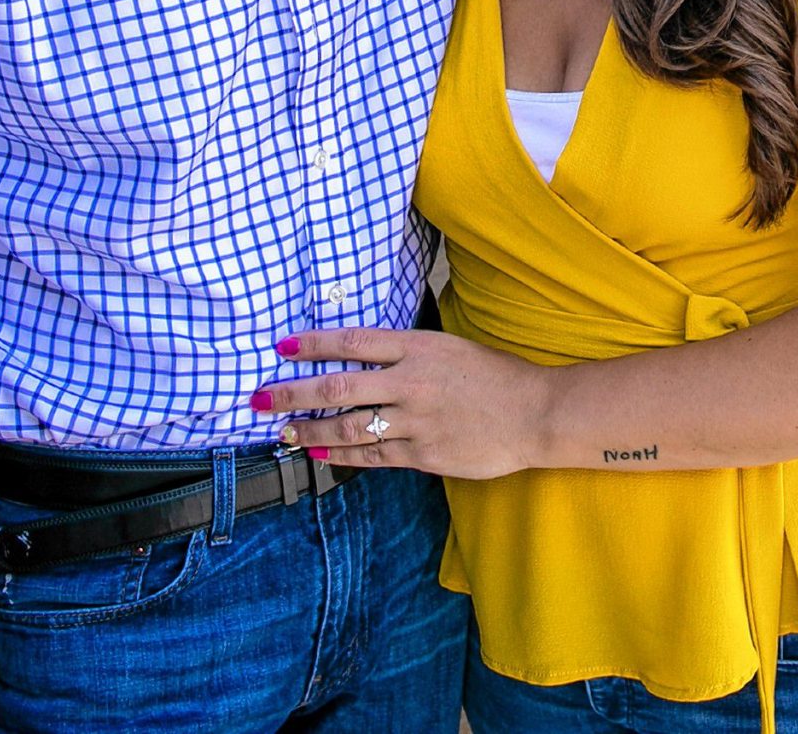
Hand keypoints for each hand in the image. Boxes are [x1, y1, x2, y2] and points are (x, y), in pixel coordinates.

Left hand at [255, 328, 553, 479]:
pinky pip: (373, 456)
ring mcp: (417, 421)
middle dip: (293, 393)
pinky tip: (321, 454)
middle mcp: (412, 382)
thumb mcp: (450, 349)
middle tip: (261, 398)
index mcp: (420, 348)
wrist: (536, 412)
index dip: (314, 344)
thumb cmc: (496, 377)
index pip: (354, 342)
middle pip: (339, 387)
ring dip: (309, 431)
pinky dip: (342, 455)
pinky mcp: (424, 454)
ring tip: (282, 433)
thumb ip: (409, 354)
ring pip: (349, 427)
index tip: (283, 347)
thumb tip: (362, 360)